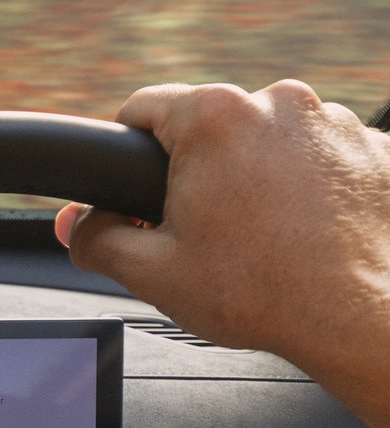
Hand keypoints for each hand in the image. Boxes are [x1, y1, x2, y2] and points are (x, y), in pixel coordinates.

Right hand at [57, 81, 389, 427]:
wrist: (356, 314)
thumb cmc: (261, 291)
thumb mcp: (150, 273)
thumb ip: (97, 239)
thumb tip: (76, 225)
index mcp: (214, 119)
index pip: (144, 108)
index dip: (126, 153)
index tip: (132, 185)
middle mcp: (277, 104)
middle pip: (212, 127)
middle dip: (198, 172)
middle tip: (199, 230)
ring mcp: (333, 121)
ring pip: (268, 141)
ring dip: (254, 177)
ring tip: (256, 237)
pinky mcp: (370, 146)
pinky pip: (317, 156)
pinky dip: (304, 186)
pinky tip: (298, 231)